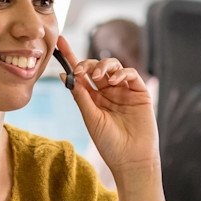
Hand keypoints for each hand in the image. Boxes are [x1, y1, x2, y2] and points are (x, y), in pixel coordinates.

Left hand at [56, 35, 158, 175]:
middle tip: (81, 71)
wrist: (131, 159)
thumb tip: (64, 75)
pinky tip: (114, 80)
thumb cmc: (109, 143)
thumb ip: (80, 95)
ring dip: (104, 66)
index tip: (60, 42)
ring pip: (113, 67)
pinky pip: (131, 74)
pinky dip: (122, 72)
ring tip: (97, 77)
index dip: (71, 57)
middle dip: (87, 64)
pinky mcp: (140, 93)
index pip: (81, 74)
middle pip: (96, 68)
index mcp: (94, 98)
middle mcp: (108, 92)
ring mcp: (124, 91)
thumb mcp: (90, 117)